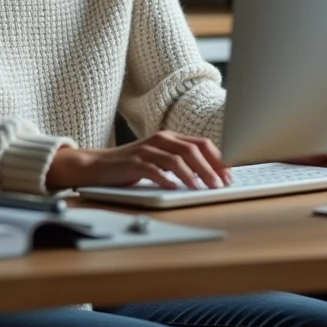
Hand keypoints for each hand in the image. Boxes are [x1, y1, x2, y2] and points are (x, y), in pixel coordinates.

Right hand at [46, 130, 230, 190]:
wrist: (97, 166)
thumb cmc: (132, 166)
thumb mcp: (159, 161)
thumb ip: (180, 163)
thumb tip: (209, 176)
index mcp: (170, 138)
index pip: (201, 144)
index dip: (218, 159)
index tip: (229, 176)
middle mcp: (160, 140)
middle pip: (192, 150)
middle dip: (210, 168)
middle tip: (220, 184)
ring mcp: (146, 150)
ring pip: (176, 159)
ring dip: (193, 174)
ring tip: (201, 188)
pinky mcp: (133, 162)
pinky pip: (154, 169)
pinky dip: (167, 178)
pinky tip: (175, 188)